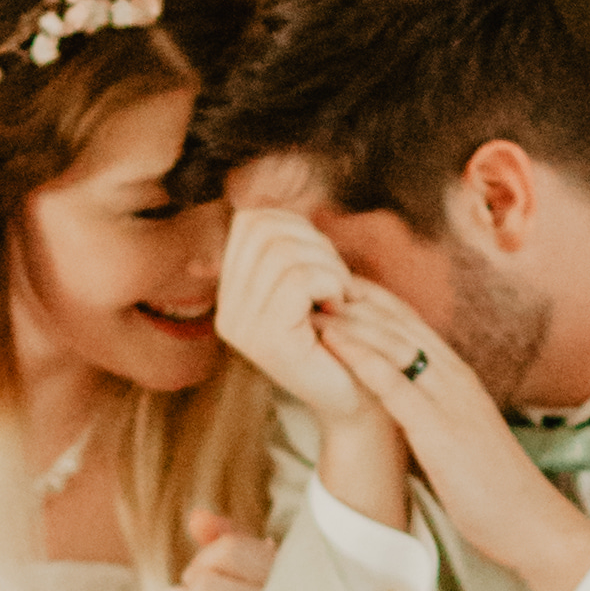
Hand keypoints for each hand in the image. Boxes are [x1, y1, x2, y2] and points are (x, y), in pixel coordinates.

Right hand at [215, 208, 365, 425]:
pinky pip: (301, 279)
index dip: (296, 224)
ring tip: (339, 298)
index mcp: (231, 293)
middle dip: (315, 244)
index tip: (323, 260)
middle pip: (264, 229)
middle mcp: (228, 311)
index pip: (250, 221)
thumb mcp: (312, 282)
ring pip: (284, 252)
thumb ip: (290, 244)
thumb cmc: (345, 336)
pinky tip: (339, 310)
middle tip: (337, 282)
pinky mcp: (268, 341)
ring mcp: (243, 328)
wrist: (362, 399)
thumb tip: (268, 191)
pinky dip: (333, 284)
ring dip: (328, 267)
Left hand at [317, 283, 589, 590]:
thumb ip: (434, 412)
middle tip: (313, 279)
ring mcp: (448, 399)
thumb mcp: (460, 436)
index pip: (412, 324)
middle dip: (356, 299)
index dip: (374, 300)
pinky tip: (333, 344)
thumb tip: (402, 407)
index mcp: (459, 378)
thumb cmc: (492, 487)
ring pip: (394, 343)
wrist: (527, 520)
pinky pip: (394, 383)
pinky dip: (360, 358)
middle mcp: (455, 378)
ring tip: (312, 304)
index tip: (338, 286)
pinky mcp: (438, 427)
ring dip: (350, 320)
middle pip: (400, 323)